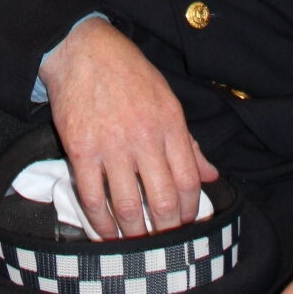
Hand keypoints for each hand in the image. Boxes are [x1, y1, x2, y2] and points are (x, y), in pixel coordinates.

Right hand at [39, 18, 217, 238]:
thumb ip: (188, 141)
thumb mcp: (167, 97)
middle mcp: (144, 137)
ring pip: (128, 206)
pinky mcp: (81, 150)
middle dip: (166, 231)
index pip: (189, 180)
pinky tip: (105, 233)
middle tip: (164, 243)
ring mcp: (112, 145)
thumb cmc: (128, 72)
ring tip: (137, 244)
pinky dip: (100, 223)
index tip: (187, 224)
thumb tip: (211, 176)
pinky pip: (93, 198)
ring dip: (134, 234)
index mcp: (170, 122)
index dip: (190, 210)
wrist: (83, 50)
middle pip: (162, 201)